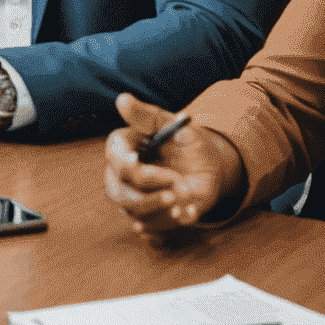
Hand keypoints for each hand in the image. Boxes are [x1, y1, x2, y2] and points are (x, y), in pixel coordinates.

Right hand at [103, 92, 246, 236]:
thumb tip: (122, 99)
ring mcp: (135, 196)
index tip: (138, 161)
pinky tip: (183, 214)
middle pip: (118, 189)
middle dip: (146, 193)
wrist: (209, 167)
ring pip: (130, 210)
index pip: (115, 157)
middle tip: (176, 188)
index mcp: (125, 147)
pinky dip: (165, 223)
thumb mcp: (174, 125)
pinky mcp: (149, 214)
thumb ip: (148, 115)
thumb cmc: (188, 142)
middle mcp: (123, 173)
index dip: (125, 163)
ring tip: (185, 201)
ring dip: (157, 209)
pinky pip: (148, 225)